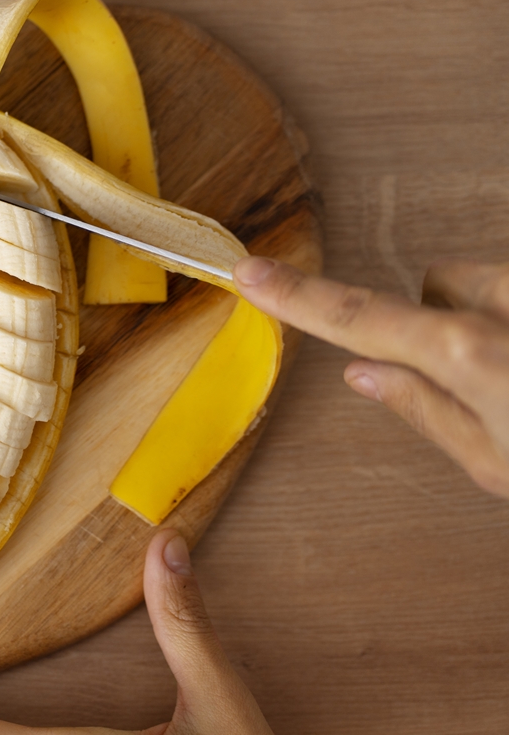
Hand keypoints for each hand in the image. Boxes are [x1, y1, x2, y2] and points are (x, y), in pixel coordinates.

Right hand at [234, 256, 508, 497]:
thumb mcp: (496, 462)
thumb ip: (424, 409)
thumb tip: (364, 374)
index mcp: (467, 354)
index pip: (356, 318)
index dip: (297, 296)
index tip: (251, 272)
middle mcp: (502, 302)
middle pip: (435, 289)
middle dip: (444, 324)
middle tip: (484, 381)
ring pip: (487, 285)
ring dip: (495, 320)